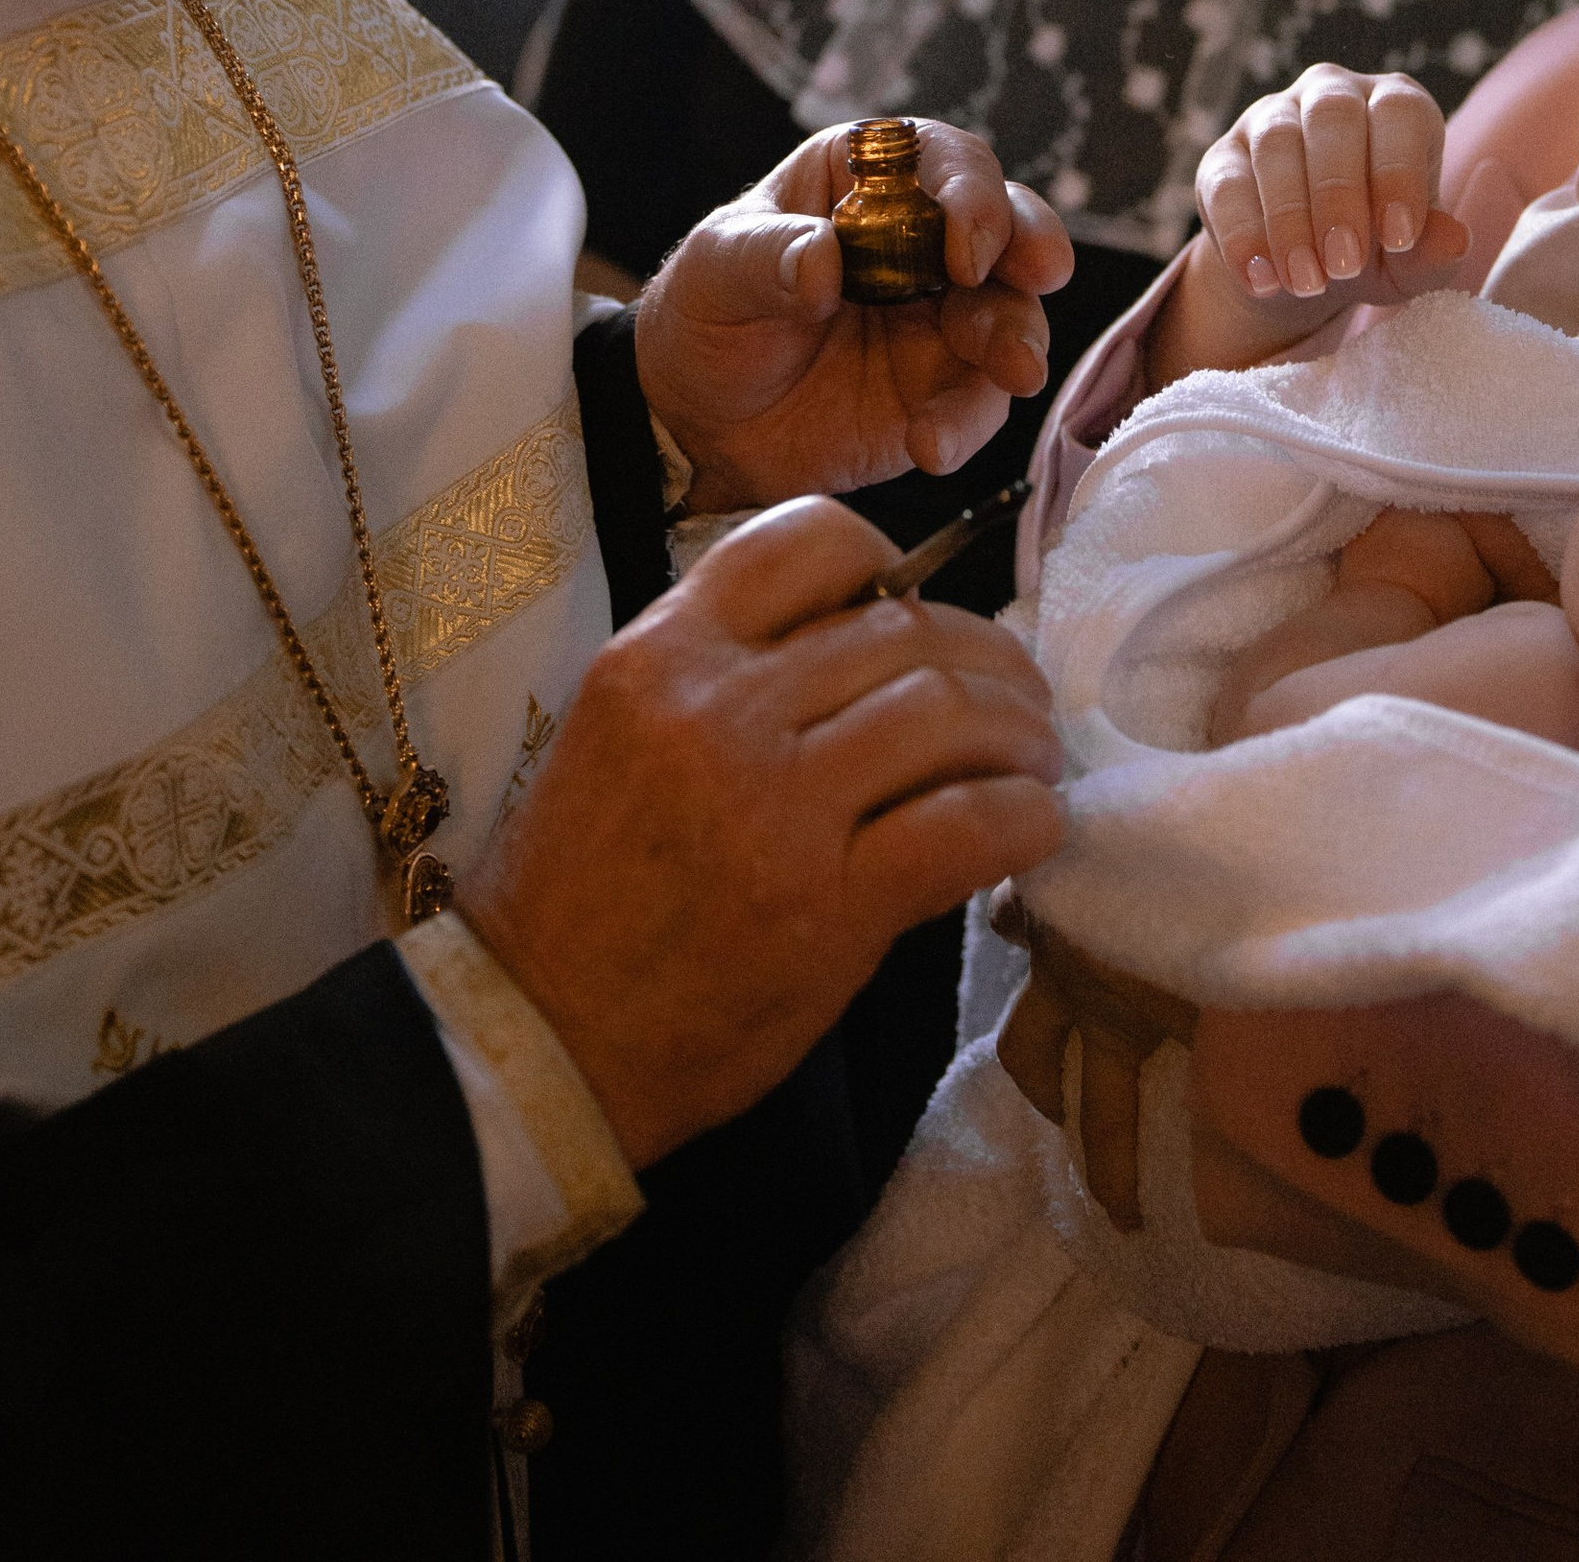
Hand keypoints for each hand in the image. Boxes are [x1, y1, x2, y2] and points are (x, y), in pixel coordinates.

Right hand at [462, 498, 1065, 1170]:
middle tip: (1016, 697)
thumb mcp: (621, 734)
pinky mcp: (828, 905)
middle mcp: (719, 708)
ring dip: (1019, 732)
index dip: (894, 563)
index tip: (922, 609)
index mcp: (662, 654)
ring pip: (947, 712)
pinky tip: (1037, 827)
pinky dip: (1024, 817)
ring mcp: (776, 806)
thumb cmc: (580, 891)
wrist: (542, 1038)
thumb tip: (876, 650)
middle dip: (986, 658)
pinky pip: (965, 826)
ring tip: (1036, 758)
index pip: (809, 540)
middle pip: (903, 630)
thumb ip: (728, 676)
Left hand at [634, 121, 1072, 509]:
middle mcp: (925, 242)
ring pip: (1013, 313)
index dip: (971, 192)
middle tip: (1036, 276)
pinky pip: (978, 403)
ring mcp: (942, 319)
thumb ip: (766, 257)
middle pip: (1008, 226)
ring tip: (1013, 374)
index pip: (944, 161)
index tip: (965, 245)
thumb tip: (822, 260)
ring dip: (1020, 337)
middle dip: (1033, 246)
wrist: (695, 423)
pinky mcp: (944, 393)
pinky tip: (930, 444)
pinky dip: (967, 423)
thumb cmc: (707, 314)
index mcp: (871, 181)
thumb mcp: (716, 270)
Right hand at [1151, 66, 1474, 385]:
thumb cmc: (1376, 248)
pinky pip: (1227, 183)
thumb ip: (1433, 253)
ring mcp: (1272, 117)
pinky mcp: (1224, 156)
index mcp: (1394, 105)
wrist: (1307, 269)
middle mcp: (1333, 95)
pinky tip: (1262, 281)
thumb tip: (1455, 239)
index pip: (1398, 114)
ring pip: (1276, 144)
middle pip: (1332, 117)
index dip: (1398, 172)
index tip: (1398, 238)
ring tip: (1306, 282)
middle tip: (1344, 266)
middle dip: (1338, 195)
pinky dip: (1243, 234)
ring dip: (1290, 220)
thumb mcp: (1410, 262)